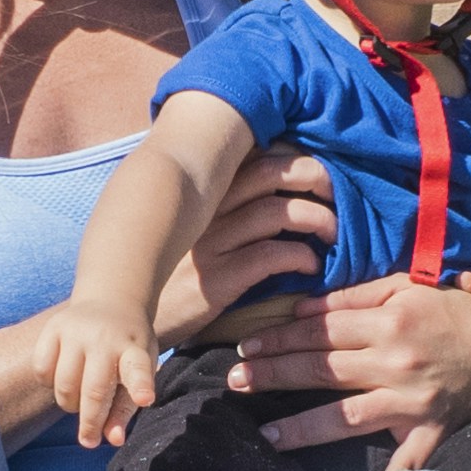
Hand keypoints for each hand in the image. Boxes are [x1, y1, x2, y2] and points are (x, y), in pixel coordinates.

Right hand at [45, 297, 166, 449]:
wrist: (111, 301)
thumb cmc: (127, 348)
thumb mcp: (139, 371)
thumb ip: (126, 407)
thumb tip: (112, 440)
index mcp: (134, 349)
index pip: (138, 368)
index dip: (140, 386)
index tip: (145, 399)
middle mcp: (105, 338)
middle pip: (94, 390)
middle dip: (91, 422)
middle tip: (89, 441)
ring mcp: (76, 331)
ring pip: (64, 385)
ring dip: (70, 405)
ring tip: (80, 400)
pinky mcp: (53, 328)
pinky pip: (42, 371)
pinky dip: (50, 384)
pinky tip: (63, 379)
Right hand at [161, 146, 338, 330]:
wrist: (134, 317)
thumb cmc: (173, 276)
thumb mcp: (196, 233)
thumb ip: (229, 211)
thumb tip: (279, 194)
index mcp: (205, 195)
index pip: (255, 154)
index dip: (295, 157)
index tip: (318, 176)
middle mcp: (206, 210)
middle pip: (270, 171)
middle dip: (314, 176)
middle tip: (336, 195)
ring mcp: (210, 243)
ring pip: (277, 211)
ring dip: (318, 219)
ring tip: (332, 234)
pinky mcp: (216, 280)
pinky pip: (271, 256)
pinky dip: (301, 257)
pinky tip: (311, 267)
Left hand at [229, 273, 470, 453]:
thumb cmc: (460, 312)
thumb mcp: (411, 288)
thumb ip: (357, 297)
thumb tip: (304, 308)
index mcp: (391, 320)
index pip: (319, 330)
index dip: (278, 338)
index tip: (245, 346)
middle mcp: (397, 360)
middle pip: (321, 370)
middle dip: (272, 375)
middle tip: (233, 381)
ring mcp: (412, 400)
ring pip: (346, 415)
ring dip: (302, 427)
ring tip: (266, 435)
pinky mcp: (431, 430)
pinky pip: (403, 463)